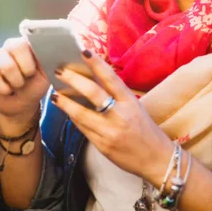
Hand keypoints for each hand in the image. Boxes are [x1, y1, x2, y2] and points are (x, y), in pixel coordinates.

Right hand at [0, 38, 49, 121]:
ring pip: (5, 64)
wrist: (22, 102)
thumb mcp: (48, 74)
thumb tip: (56, 50)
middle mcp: (11, 45)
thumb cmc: (37, 84)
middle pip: (15, 46)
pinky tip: (7, 90)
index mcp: (28, 43)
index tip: (34, 71)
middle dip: (25, 69)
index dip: (32, 56)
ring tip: (18, 85)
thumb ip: (50, 59)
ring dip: (15, 81)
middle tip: (28, 78)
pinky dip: (3, 88)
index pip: (29, 38)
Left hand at [51, 49, 173, 185]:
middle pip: (93, 93)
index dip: (97, 63)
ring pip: (81, 114)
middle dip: (73, 80)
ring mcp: (110, 132)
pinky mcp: (102, 146)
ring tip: (54, 95)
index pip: (111, 78)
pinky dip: (74, 119)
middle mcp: (120, 115)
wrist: (156, 160)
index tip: (83, 51)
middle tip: (59, 70)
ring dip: (66, 103)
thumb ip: (116, 97)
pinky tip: (67, 111)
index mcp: (130, 102)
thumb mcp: (135, 108)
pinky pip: (83, 129)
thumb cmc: (146, 130)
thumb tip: (92, 81)